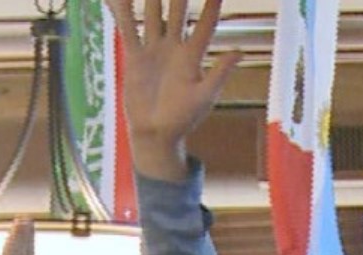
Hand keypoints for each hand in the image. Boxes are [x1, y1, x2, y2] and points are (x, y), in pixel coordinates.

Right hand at [110, 0, 239, 181]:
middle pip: (178, 11)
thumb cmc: (184, 118)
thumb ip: (219, 72)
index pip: (205, 23)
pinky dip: (123, 12)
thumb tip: (239, 51)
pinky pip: (128, 29)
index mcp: (194, 56)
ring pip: (153, 14)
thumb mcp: (204, 96)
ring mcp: (154, 49)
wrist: (155, 134)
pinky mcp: (135, 56)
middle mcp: (175, 47)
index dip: (211, 4)